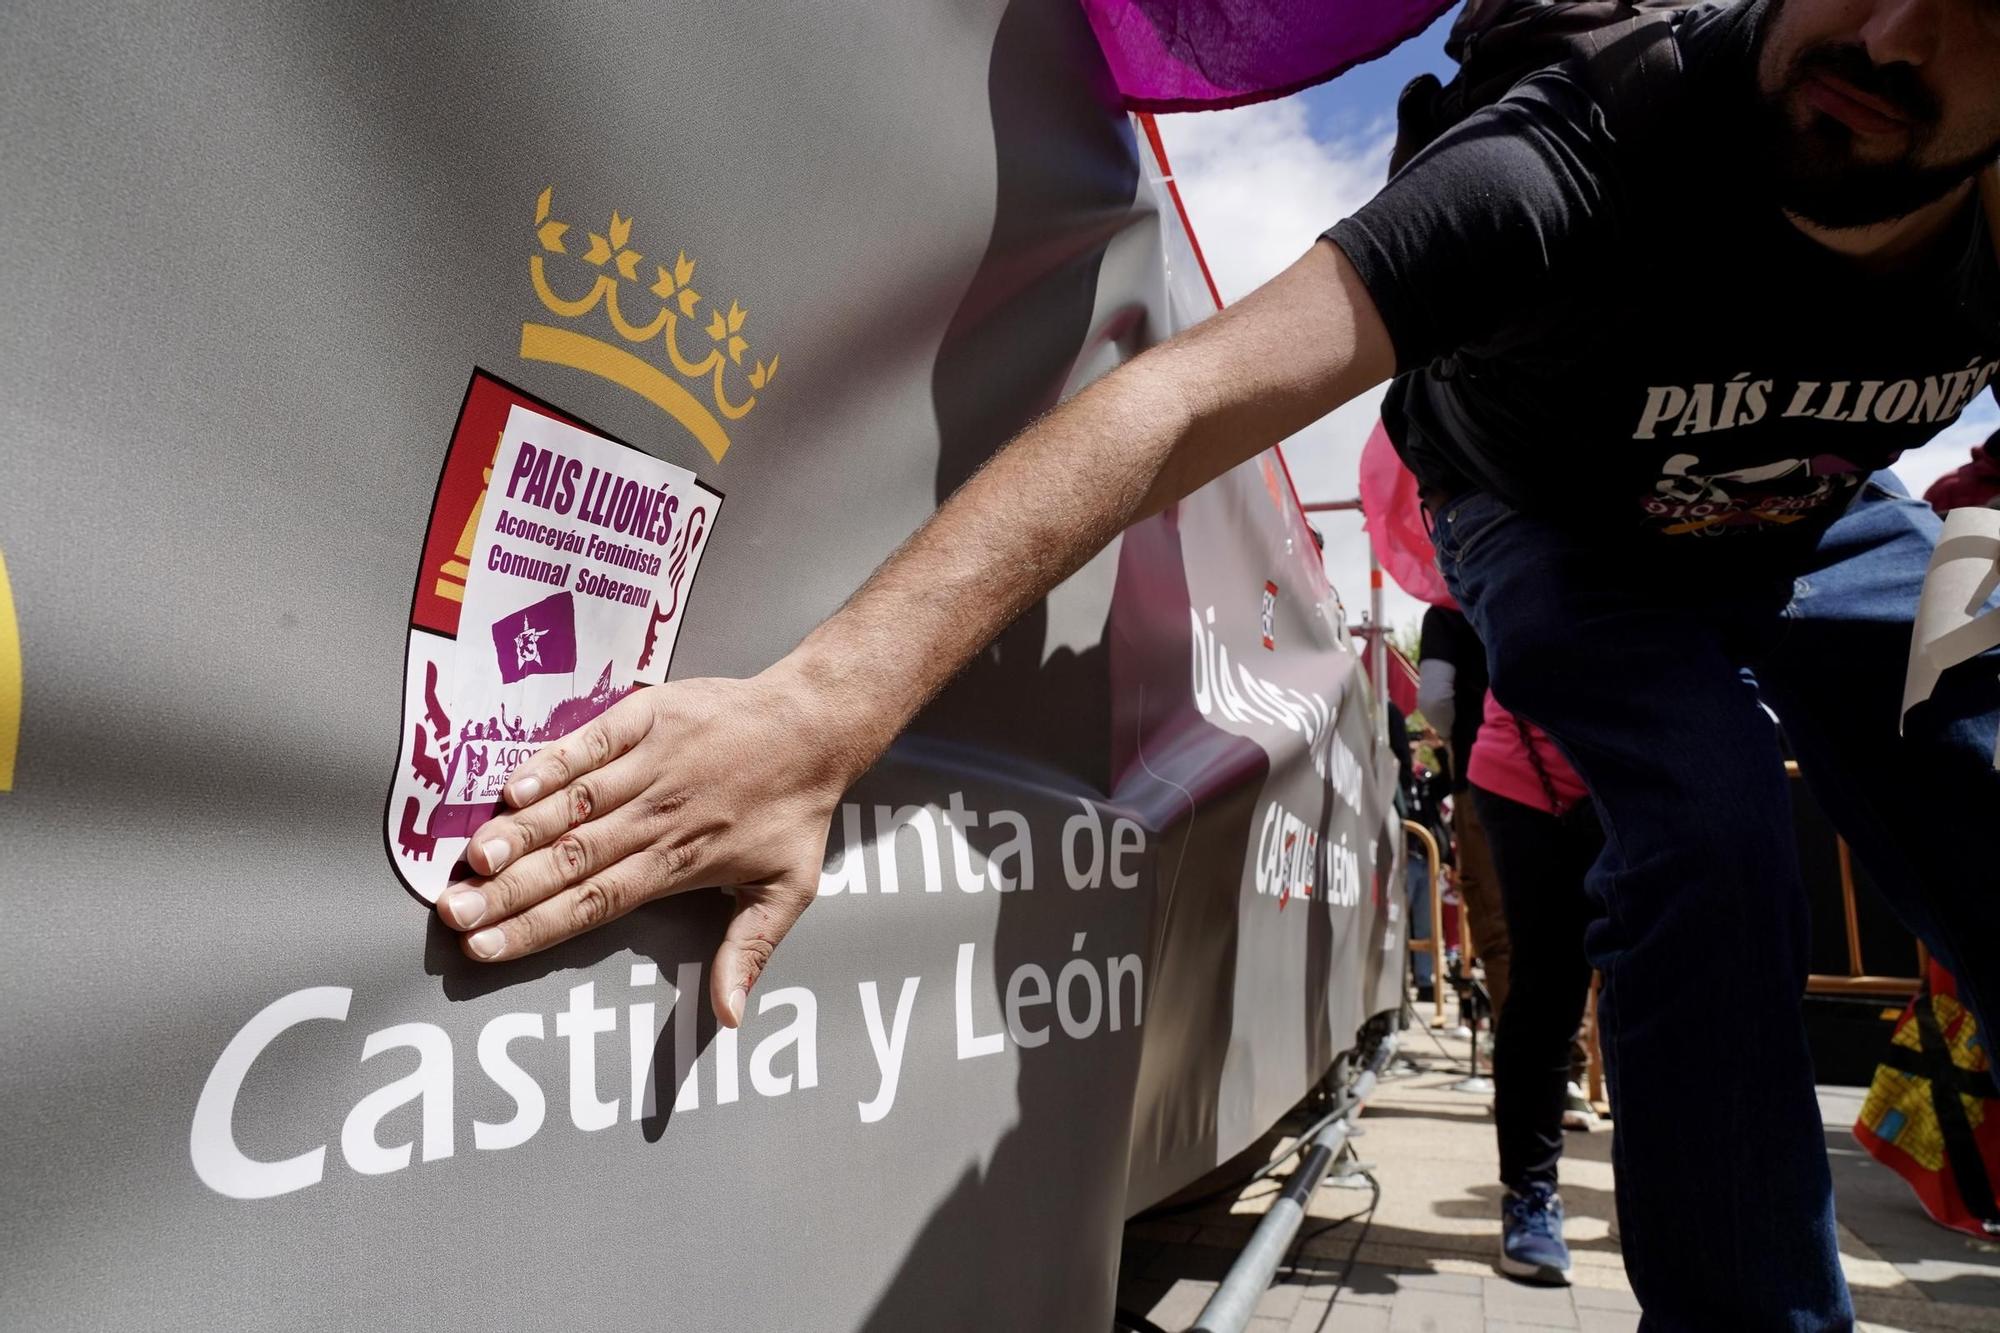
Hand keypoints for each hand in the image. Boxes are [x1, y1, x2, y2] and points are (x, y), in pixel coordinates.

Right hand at [437, 661, 862, 1026]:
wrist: (814, 725)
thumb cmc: (796, 812)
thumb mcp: (789, 890)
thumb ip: (750, 950)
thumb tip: (728, 1017)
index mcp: (679, 862)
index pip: (595, 903)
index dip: (538, 928)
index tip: (485, 950)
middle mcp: (656, 817)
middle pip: (571, 861)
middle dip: (508, 892)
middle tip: (454, 915)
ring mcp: (649, 765)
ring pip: (573, 805)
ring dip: (520, 833)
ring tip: (471, 861)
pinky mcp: (646, 718)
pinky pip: (592, 743)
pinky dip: (552, 763)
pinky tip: (512, 788)